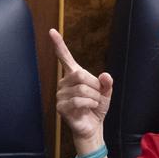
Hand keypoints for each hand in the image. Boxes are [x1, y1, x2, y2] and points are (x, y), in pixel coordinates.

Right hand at [50, 29, 112, 147]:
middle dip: (94, 85)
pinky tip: (89, 107)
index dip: (58, 44)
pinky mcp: (60, 107)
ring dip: (94, 97)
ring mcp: (60, 95)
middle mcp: (64, 82)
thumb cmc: (96, 107)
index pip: (64, 57)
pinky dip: (89, 104)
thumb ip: (107, 82)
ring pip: (81, 89)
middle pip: (80, 74)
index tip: (52, 31)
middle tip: (98, 94)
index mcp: (73, 75)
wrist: (92, 126)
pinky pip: (78, 100)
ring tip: (93, 103)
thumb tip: (105, 75)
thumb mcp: (106, 92)